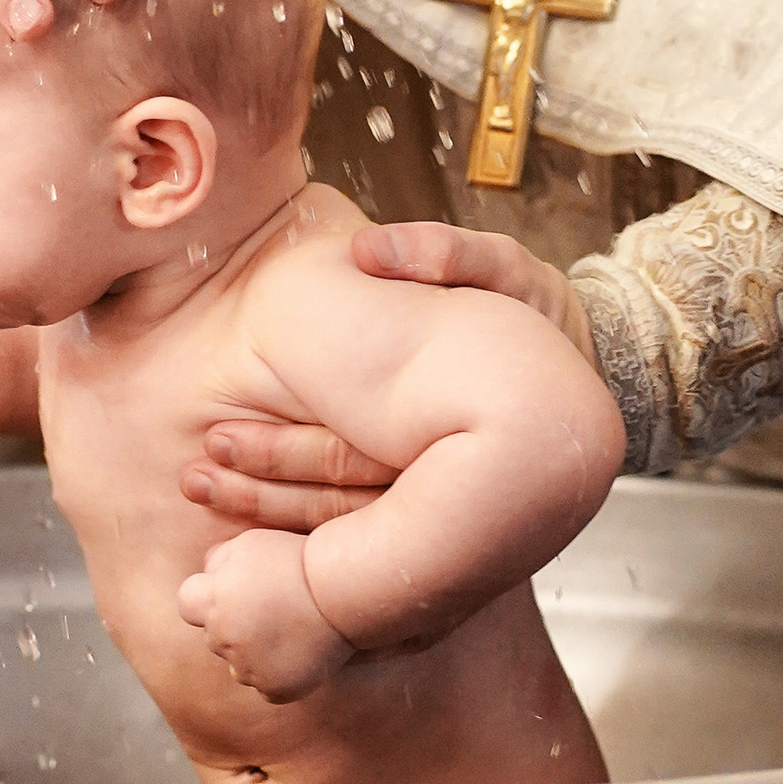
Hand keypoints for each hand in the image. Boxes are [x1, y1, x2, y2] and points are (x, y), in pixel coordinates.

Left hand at [177, 527, 355, 702]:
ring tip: (288, 628)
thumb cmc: (297, 559)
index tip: (232, 591)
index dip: (206, 597)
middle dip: (232, 625)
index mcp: (213, 601)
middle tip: (270, 608)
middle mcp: (224, 639)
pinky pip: (266, 686)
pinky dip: (279, 673)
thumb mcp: (249, 543)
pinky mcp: (276, 689)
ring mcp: (249, 669)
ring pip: (239, 665)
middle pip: (214, 636)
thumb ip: (217, 560)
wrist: (343, 592)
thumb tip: (206, 573)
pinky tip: (300, 650)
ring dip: (254, 652)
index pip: (187, 603)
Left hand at [178, 226, 595, 530]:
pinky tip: (250, 528)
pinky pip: (364, 533)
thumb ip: (444, 255)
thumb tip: (373, 251)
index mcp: (444, 431)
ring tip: (206, 493)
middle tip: (196, 477)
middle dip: (260, 496)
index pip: (344, 458)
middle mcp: (435, 480)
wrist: (586, 381)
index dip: (275, 456)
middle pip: (336, 505)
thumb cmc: (539, 319)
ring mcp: (437, 504)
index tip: (214, 443)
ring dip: (271, 515)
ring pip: (345, 529)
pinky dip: (304, 531)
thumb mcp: (506, 273)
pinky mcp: (436, 513)